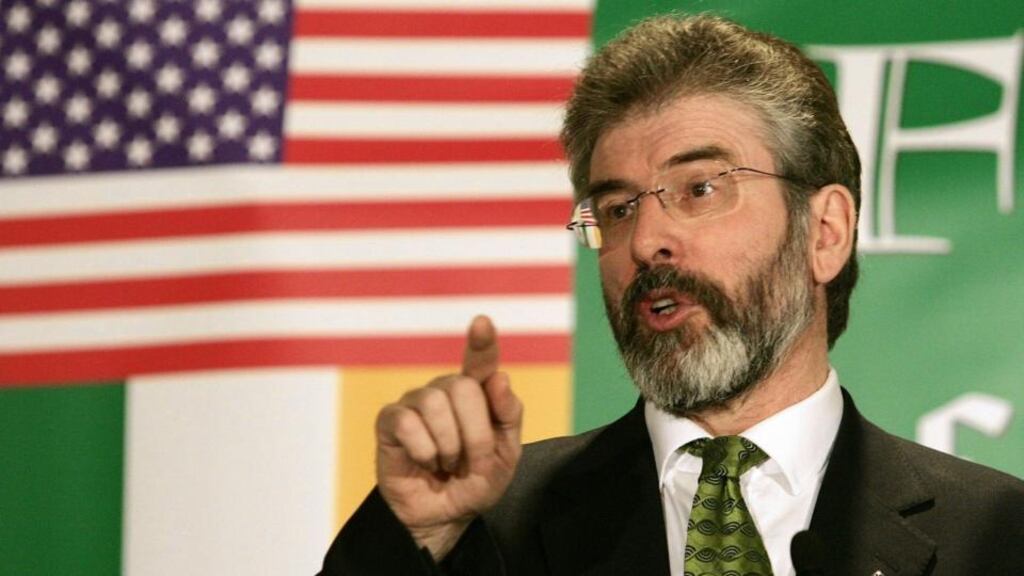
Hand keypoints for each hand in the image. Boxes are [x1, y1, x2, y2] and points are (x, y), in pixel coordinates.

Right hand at [375, 315, 523, 559]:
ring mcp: (415, 402)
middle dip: (475, 434)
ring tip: (446, 462)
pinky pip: (409, 423)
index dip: (481, 342)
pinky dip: (424, 450)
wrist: (444, 517)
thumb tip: (499, 377)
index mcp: (476, 393)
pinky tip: (425, 462)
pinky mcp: (391, 420)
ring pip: (435, 403)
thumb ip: (508, 416)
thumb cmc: (474, 481)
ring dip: (449, 445)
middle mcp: (444, 390)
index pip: (480, 360)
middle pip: (463, 387)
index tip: (482, 322)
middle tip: (471, 461)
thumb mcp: (506, 456)